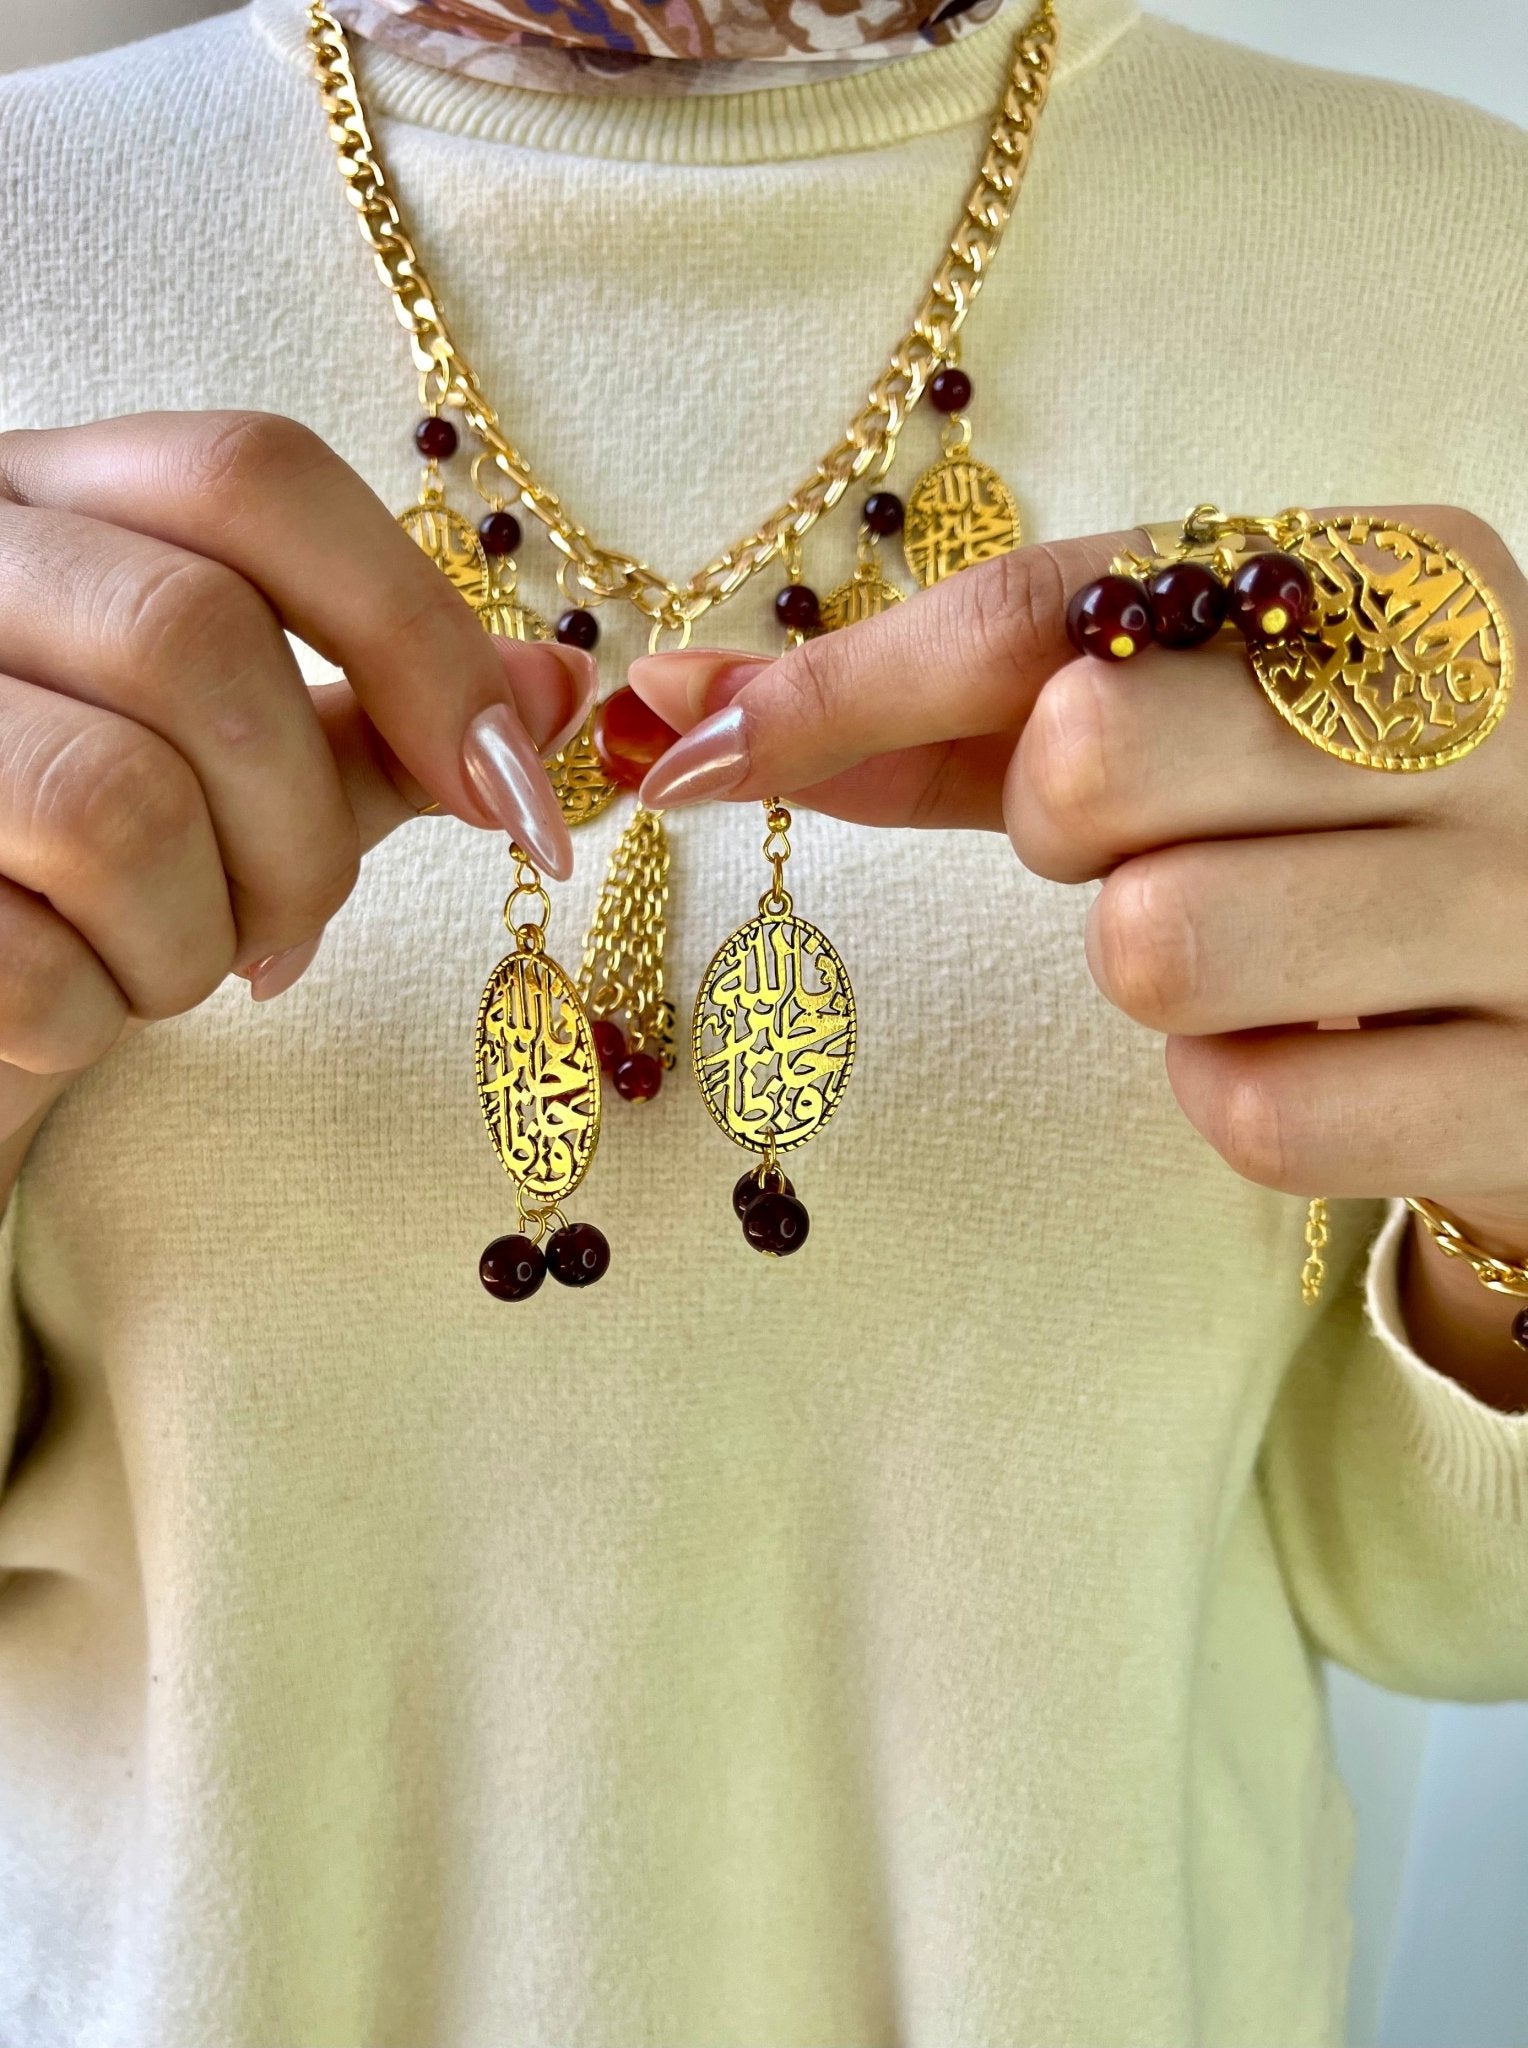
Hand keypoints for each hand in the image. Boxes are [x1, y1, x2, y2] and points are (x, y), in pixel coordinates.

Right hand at [0, 410, 593, 1159]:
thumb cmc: (82, 872)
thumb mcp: (229, 770)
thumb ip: (377, 724)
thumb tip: (560, 690)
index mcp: (46, 504)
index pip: (253, 477)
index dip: (415, 631)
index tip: (507, 787)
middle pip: (196, 636)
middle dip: (302, 832)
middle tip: (293, 934)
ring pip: (118, 804)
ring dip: (194, 938)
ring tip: (164, 963)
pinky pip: (33, 961)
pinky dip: (93, 1018)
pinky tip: (73, 1008)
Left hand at [630, 506, 1527, 1385]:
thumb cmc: (1352, 837)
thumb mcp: (1204, 732)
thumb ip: (970, 719)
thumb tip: (697, 713)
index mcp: (1402, 585)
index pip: (1052, 605)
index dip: (843, 683)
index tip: (688, 739)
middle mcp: (1484, 721)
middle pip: (1086, 756)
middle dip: (1052, 824)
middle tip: (1140, 842)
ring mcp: (1521, 911)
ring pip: (1156, 947)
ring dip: (1149, 964)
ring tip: (1251, 943)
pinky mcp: (1522, 1096)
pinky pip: (1247, 1112)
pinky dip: (1231, 1092)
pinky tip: (1314, 1048)